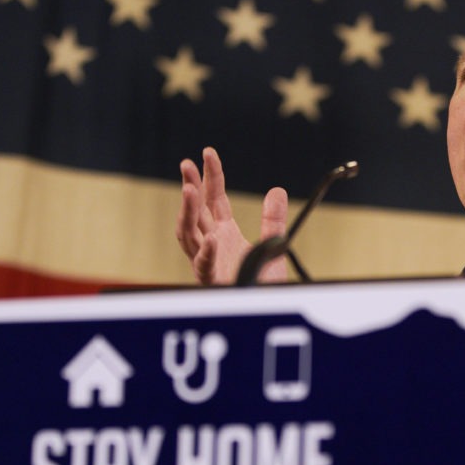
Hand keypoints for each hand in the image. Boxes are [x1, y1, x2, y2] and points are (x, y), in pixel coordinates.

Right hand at [176, 147, 288, 284]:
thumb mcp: (273, 248)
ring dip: (187, 213)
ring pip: (189, 236)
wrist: (265, 312)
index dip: (210, 176)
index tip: (208, 153)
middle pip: (195, 213)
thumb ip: (273, 220)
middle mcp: (212, 246)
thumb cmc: (264, 286)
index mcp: (224, 235)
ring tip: (189, 190)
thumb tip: (277, 189)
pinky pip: (205, 269)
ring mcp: (208, 264)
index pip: (213, 200)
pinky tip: (213, 240)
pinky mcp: (213, 283)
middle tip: (186, 164)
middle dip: (189, 188)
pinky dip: (208, 255)